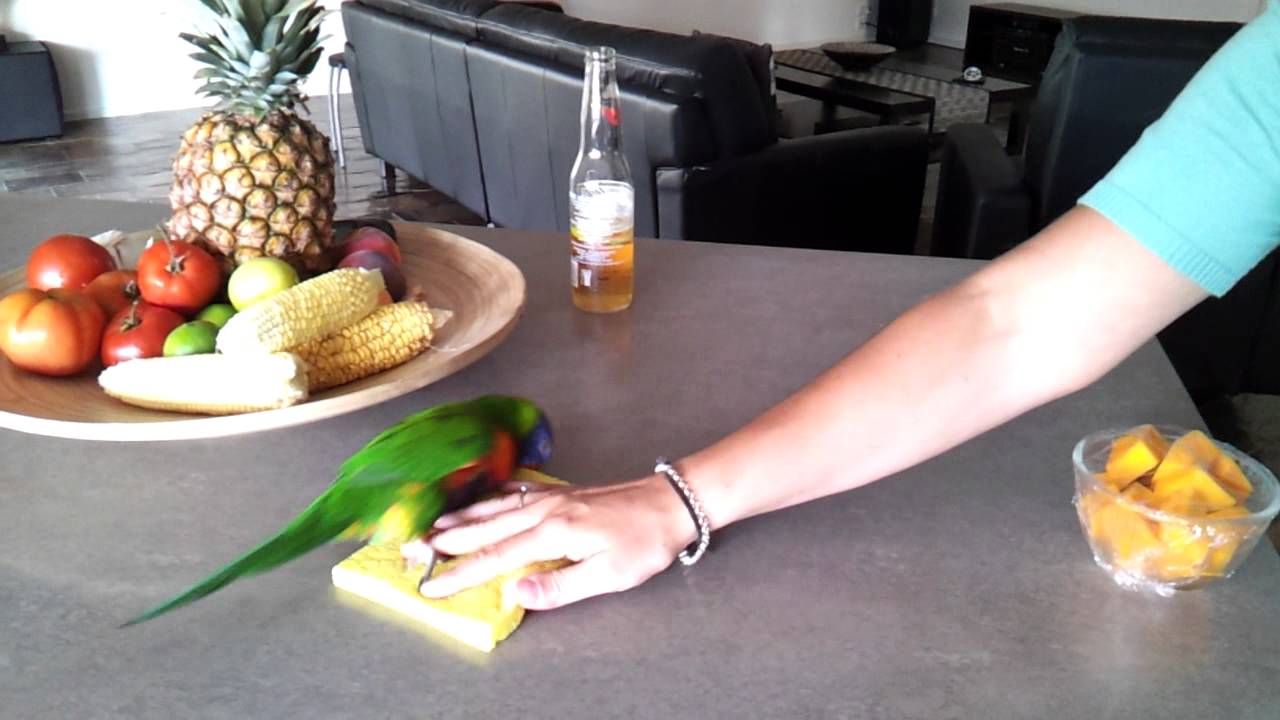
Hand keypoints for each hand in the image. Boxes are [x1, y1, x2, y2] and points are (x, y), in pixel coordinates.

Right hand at [418, 473, 695, 609]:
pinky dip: (492, 497)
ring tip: (433, 524)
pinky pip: (516, 493)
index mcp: (552, 532)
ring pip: (496, 507)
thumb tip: (516, 594)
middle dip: (446, 539)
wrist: (672, 500)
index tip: (430, 584)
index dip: (460, 573)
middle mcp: (544, 510)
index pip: (495, 558)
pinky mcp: (562, 492)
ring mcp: (552, 497)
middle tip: (410, 547)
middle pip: (485, 528)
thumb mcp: (608, 576)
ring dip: (463, 517)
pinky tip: (485, 498)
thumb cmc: (644, 542)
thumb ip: (560, 587)